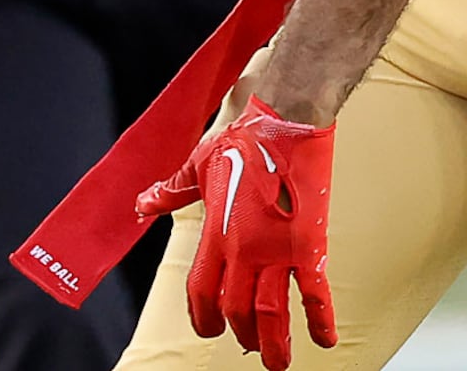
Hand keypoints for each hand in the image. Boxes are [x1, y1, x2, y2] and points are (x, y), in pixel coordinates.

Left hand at [136, 98, 336, 370]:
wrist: (286, 120)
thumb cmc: (242, 138)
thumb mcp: (197, 164)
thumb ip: (170, 192)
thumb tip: (141, 204)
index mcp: (216, 230)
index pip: (201, 289)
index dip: (202, 316)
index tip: (207, 328)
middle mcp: (244, 246)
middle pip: (237, 308)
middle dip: (240, 332)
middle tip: (246, 344)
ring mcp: (278, 248)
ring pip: (272, 312)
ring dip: (274, 343)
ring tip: (277, 362)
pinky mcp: (310, 243)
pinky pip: (315, 292)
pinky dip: (320, 320)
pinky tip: (325, 340)